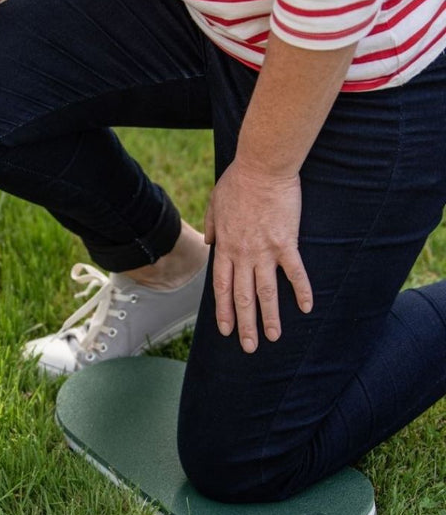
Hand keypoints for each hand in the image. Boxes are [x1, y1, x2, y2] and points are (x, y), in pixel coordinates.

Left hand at [204, 158, 312, 352]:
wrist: (262, 167)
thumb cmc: (238, 182)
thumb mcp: (214, 203)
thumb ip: (211, 225)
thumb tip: (208, 242)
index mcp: (225, 247)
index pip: (222, 287)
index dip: (224, 310)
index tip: (225, 330)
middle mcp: (243, 255)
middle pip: (242, 297)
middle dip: (244, 324)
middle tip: (248, 347)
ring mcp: (264, 251)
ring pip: (266, 292)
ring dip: (269, 317)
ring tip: (273, 338)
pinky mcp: (287, 243)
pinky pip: (295, 272)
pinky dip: (301, 291)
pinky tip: (306, 308)